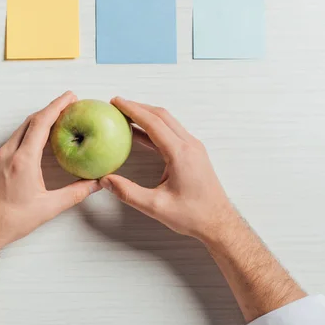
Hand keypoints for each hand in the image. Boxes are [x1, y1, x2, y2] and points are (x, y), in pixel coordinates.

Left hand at [0, 91, 100, 251]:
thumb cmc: (10, 221)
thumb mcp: (48, 208)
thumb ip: (75, 193)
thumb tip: (95, 184)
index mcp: (23, 161)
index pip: (41, 123)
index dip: (57, 106)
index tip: (71, 97)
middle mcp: (8, 153)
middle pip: (31, 121)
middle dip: (51, 109)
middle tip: (69, 105)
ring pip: (21, 129)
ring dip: (39, 120)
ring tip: (58, 119)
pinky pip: (14, 139)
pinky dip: (29, 132)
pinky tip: (38, 139)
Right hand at [100, 97, 237, 242]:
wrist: (218, 222)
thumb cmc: (193, 215)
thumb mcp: (156, 206)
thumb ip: (128, 192)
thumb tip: (106, 180)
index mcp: (180, 154)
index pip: (153, 123)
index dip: (132, 110)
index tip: (116, 102)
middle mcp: (189, 145)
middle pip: (161, 116)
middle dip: (138, 107)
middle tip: (117, 104)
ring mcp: (193, 148)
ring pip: (168, 122)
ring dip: (147, 115)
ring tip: (126, 115)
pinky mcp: (193, 154)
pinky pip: (172, 132)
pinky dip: (155, 127)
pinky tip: (140, 133)